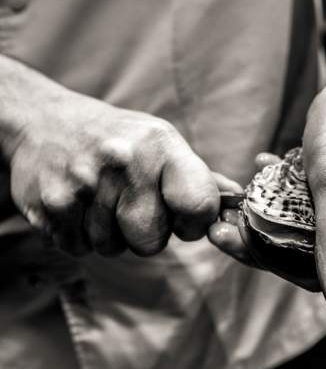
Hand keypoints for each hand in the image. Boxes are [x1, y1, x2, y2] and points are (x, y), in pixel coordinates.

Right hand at [7, 88, 219, 256]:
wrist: (47, 120)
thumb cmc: (117, 138)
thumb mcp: (161, 143)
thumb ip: (198, 177)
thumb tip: (235, 200)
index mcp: (161, 146)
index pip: (199, 205)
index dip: (195, 222)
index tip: (183, 216)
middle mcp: (123, 163)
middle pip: (152, 242)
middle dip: (146, 232)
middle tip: (131, 203)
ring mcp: (83, 185)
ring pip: (113, 248)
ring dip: (110, 232)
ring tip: (100, 197)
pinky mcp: (51, 205)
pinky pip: (79, 248)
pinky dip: (80, 234)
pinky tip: (77, 204)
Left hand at [209, 54, 325, 321]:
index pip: (320, 271)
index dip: (270, 258)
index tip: (228, 239)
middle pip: (306, 253)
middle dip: (260, 236)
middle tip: (220, 222)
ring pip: (300, 230)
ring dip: (265, 215)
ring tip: (233, 202)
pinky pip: (305, 207)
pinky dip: (280, 195)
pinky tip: (261, 176)